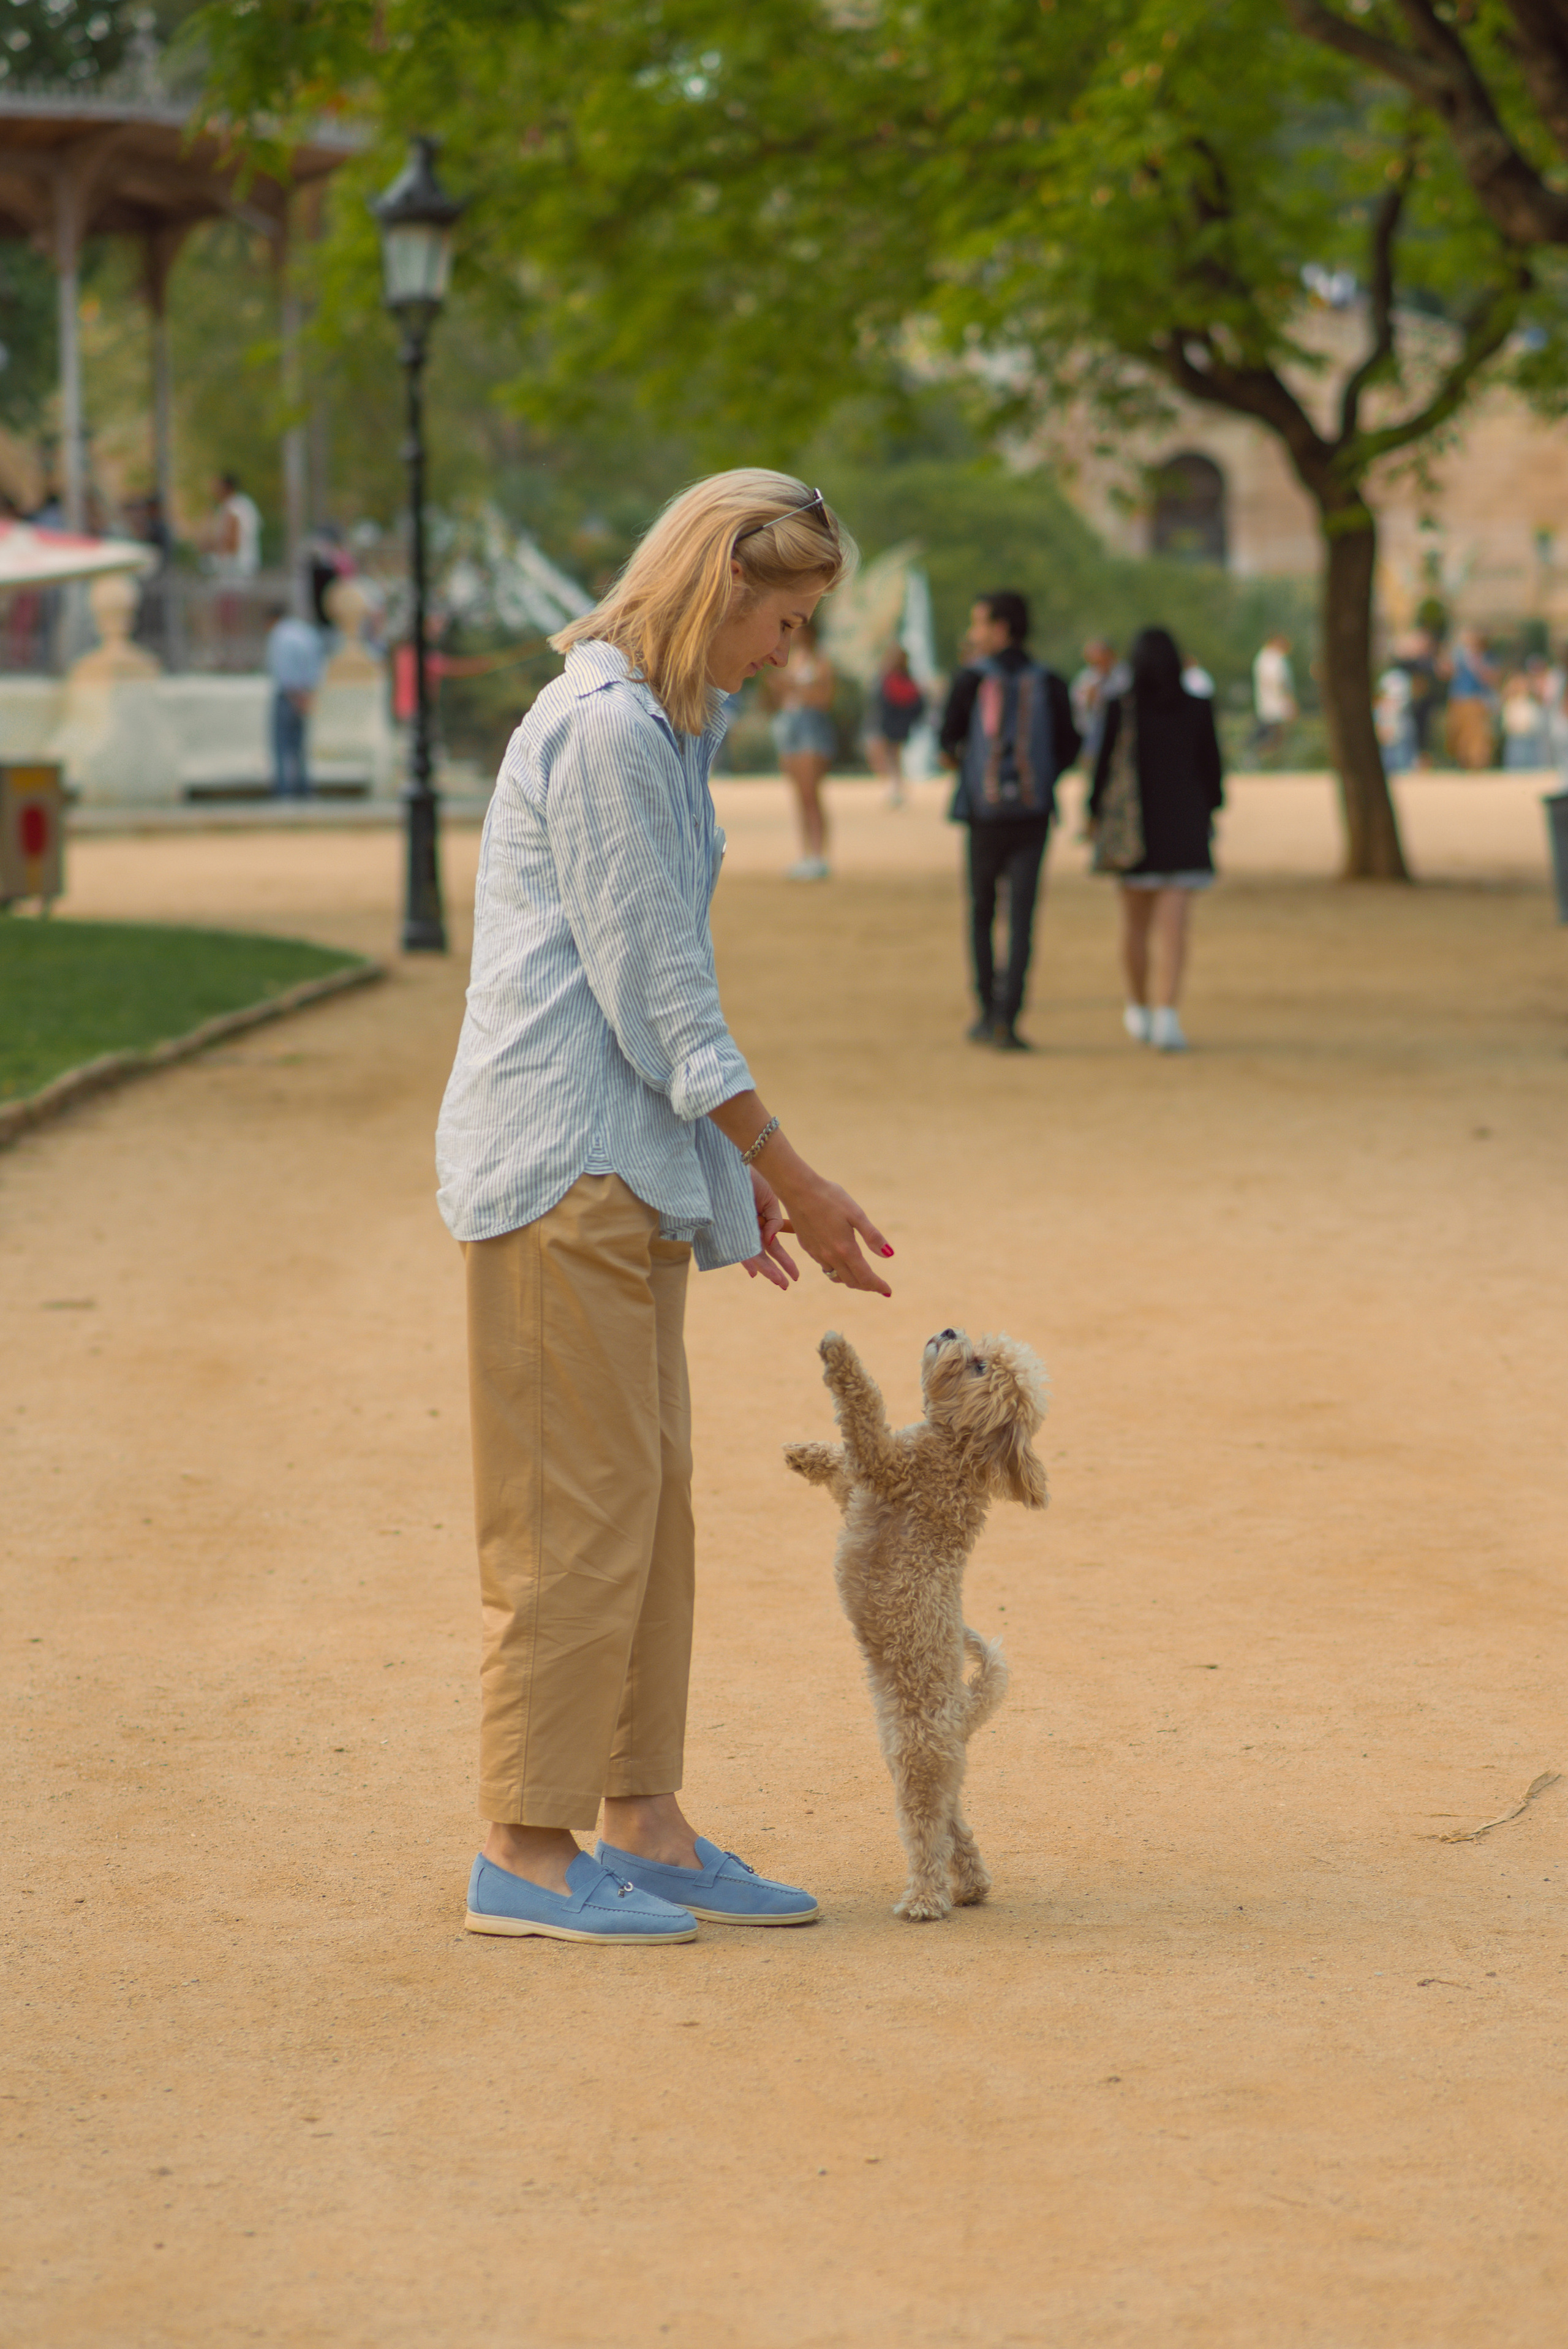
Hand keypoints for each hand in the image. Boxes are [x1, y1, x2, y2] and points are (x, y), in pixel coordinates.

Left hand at [740, 1166, 799, 1292]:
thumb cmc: (751, 1179)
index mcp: (762, 1223)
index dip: (784, 1261)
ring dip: (765, 1269)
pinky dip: (746, 1260)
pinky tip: (754, 1272)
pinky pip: (737, 1247)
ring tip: (778, 1281)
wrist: (731, 1166)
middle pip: (764, 1255)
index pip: (774, 1247)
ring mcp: (739, 1231)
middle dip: (776, 1271)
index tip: (794, 1275)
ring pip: (753, 1255)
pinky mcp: (727, 1229)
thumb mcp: (770, 1199)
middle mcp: (750, 1231)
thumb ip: (774, 1221)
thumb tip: (771, 1242)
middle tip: (786, 1285)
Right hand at [775, 1169, 892, 1296]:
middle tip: (877, 1285)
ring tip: (861, 1277)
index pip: (865, 1277)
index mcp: (845, 1249)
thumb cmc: (830, 1197)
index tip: (888, 1291)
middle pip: (851, 1281)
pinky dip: (837, 1270)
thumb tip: (889, 1255)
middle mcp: (830, 1256)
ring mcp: (817, 1254)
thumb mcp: (856, 1214)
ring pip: (836, 1277)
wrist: (798, 1190)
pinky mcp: (808, 1248)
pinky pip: (825, 1267)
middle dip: (866, 1286)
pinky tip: (841, 1261)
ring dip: (851, 1280)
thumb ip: (872, 1236)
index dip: (878, 1286)